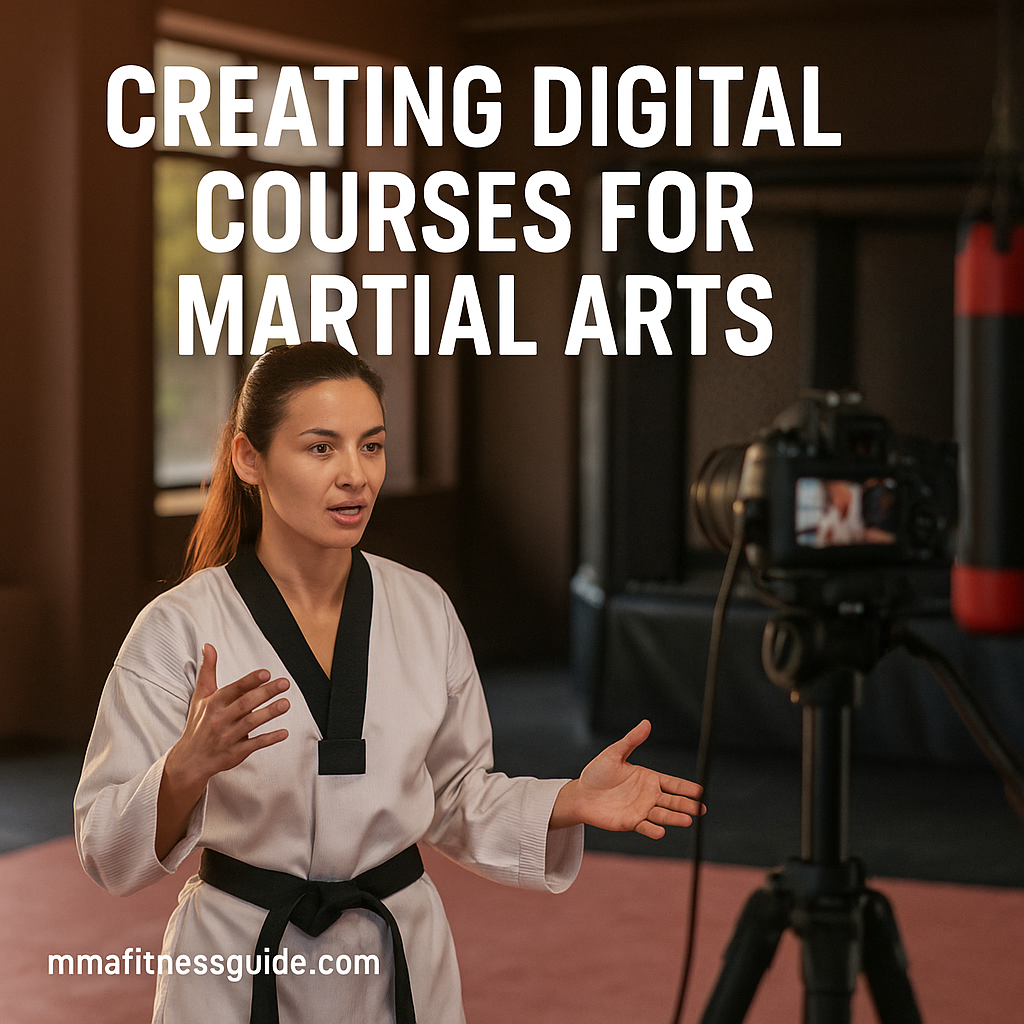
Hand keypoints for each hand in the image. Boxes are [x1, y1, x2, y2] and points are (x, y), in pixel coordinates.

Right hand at [156, 644, 289, 858]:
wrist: (189, 759)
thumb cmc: (198, 723)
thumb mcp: (200, 696)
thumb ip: (208, 670)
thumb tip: (208, 645)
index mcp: (213, 704)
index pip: (234, 689)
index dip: (250, 681)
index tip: (266, 673)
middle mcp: (220, 719)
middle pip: (245, 704)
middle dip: (265, 693)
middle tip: (284, 683)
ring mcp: (227, 737)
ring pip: (251, 723)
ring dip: (269, 713)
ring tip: (286, 704)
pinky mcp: (235, 753)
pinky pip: (254, 745)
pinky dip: (269, 739)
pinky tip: (284, 732)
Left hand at [549, 720, 704, 838]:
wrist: (581, 794)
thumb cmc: (597, 772)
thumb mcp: (614, 753)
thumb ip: (631, 740)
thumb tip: (646, 723)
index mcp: (648, 778)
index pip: (673, 783)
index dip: (686, 787)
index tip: (700, 791)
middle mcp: (649, 796)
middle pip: (672, 801)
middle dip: (687, 805)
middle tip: (701, 808)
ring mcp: (641, 810)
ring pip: (662, 815)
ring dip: (674, 818)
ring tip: (687, 820)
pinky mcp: (630, 822)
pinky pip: (644, 827)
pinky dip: (652, 830)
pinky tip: (660, 832)